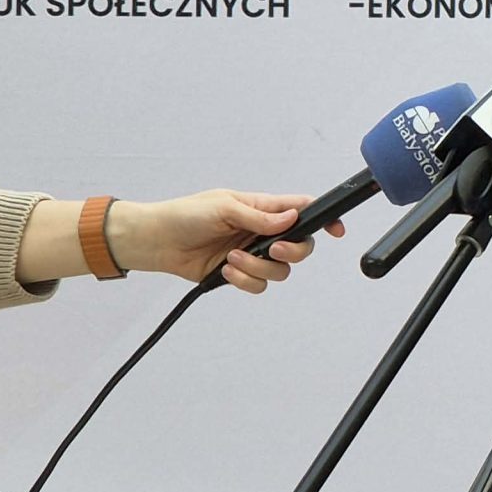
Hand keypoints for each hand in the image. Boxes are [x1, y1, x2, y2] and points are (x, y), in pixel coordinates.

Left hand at [114, 190, 342, 290]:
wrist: (156, 241)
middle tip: (273, 249)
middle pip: (300, 246)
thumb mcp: (224, 207)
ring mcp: (252, 254)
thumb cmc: (185, 215)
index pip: (302, 210)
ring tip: (232, 259)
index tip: (335, 230)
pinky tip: (226, 271)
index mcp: (263, 209)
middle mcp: (262, 232)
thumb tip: (291, 218)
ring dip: (258, 267)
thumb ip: (260, 217)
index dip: (324, 219)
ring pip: (280, 270)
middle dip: (292, 251)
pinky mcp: (239, 274)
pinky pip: (258, 284)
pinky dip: (244, 280)